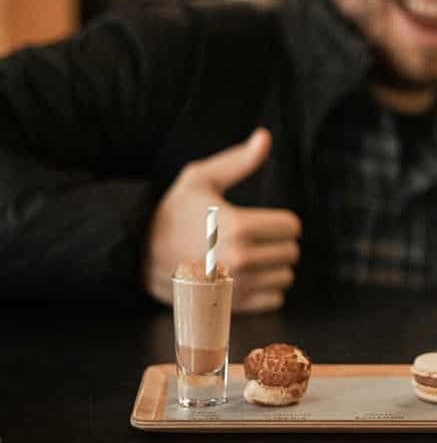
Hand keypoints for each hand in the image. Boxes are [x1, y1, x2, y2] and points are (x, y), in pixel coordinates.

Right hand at [144, 128, 301, 311]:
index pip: (291, 227)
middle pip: (291, 252)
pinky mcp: (232, 305)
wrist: (139, 253)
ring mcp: (237, 286)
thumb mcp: (201, 179)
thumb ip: (238, 161)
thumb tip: (265, 137)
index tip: (262, 220)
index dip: (280, 221)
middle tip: (253, 238)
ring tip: (249, 257)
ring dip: (273, 267)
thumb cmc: (173, 213)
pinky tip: (246, 277)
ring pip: (285, 277)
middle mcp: (242, 258)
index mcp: (240, 225)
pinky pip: (274, 299)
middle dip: (277, 243)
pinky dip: (266, 289)